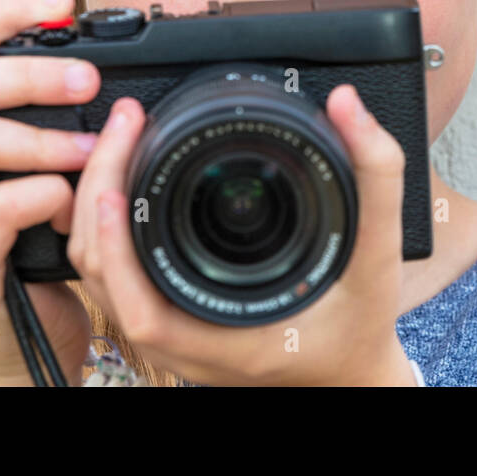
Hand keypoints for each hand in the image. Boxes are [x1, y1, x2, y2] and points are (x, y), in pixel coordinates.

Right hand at [0, 0, 100, 384]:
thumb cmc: (16, 234)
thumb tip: (91, 53)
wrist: (6, 330)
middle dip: (21, 74)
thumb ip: (34, 111)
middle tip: (87, 79)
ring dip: (37, 137)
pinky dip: (40, 195)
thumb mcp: (19, 159)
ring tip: (89, 146)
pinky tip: (69, 197)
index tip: (58, 3)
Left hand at [67, 84, 417, 385]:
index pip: (142, 307)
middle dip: (98, 197)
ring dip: (96, 210)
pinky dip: (110, 228)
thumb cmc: (359, 323)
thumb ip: (376, 176)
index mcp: (225, 336)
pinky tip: (125, 180)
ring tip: (119, 141)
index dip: (117, 248)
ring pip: (103, 277)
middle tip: (123, 126)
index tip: (113, 184)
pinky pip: (118, 275)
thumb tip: (349, 105)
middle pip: (104, 278)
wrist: (348, 371)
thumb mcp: (380, 250)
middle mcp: (186, 341)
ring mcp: (173, 333)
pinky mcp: (172, 315)